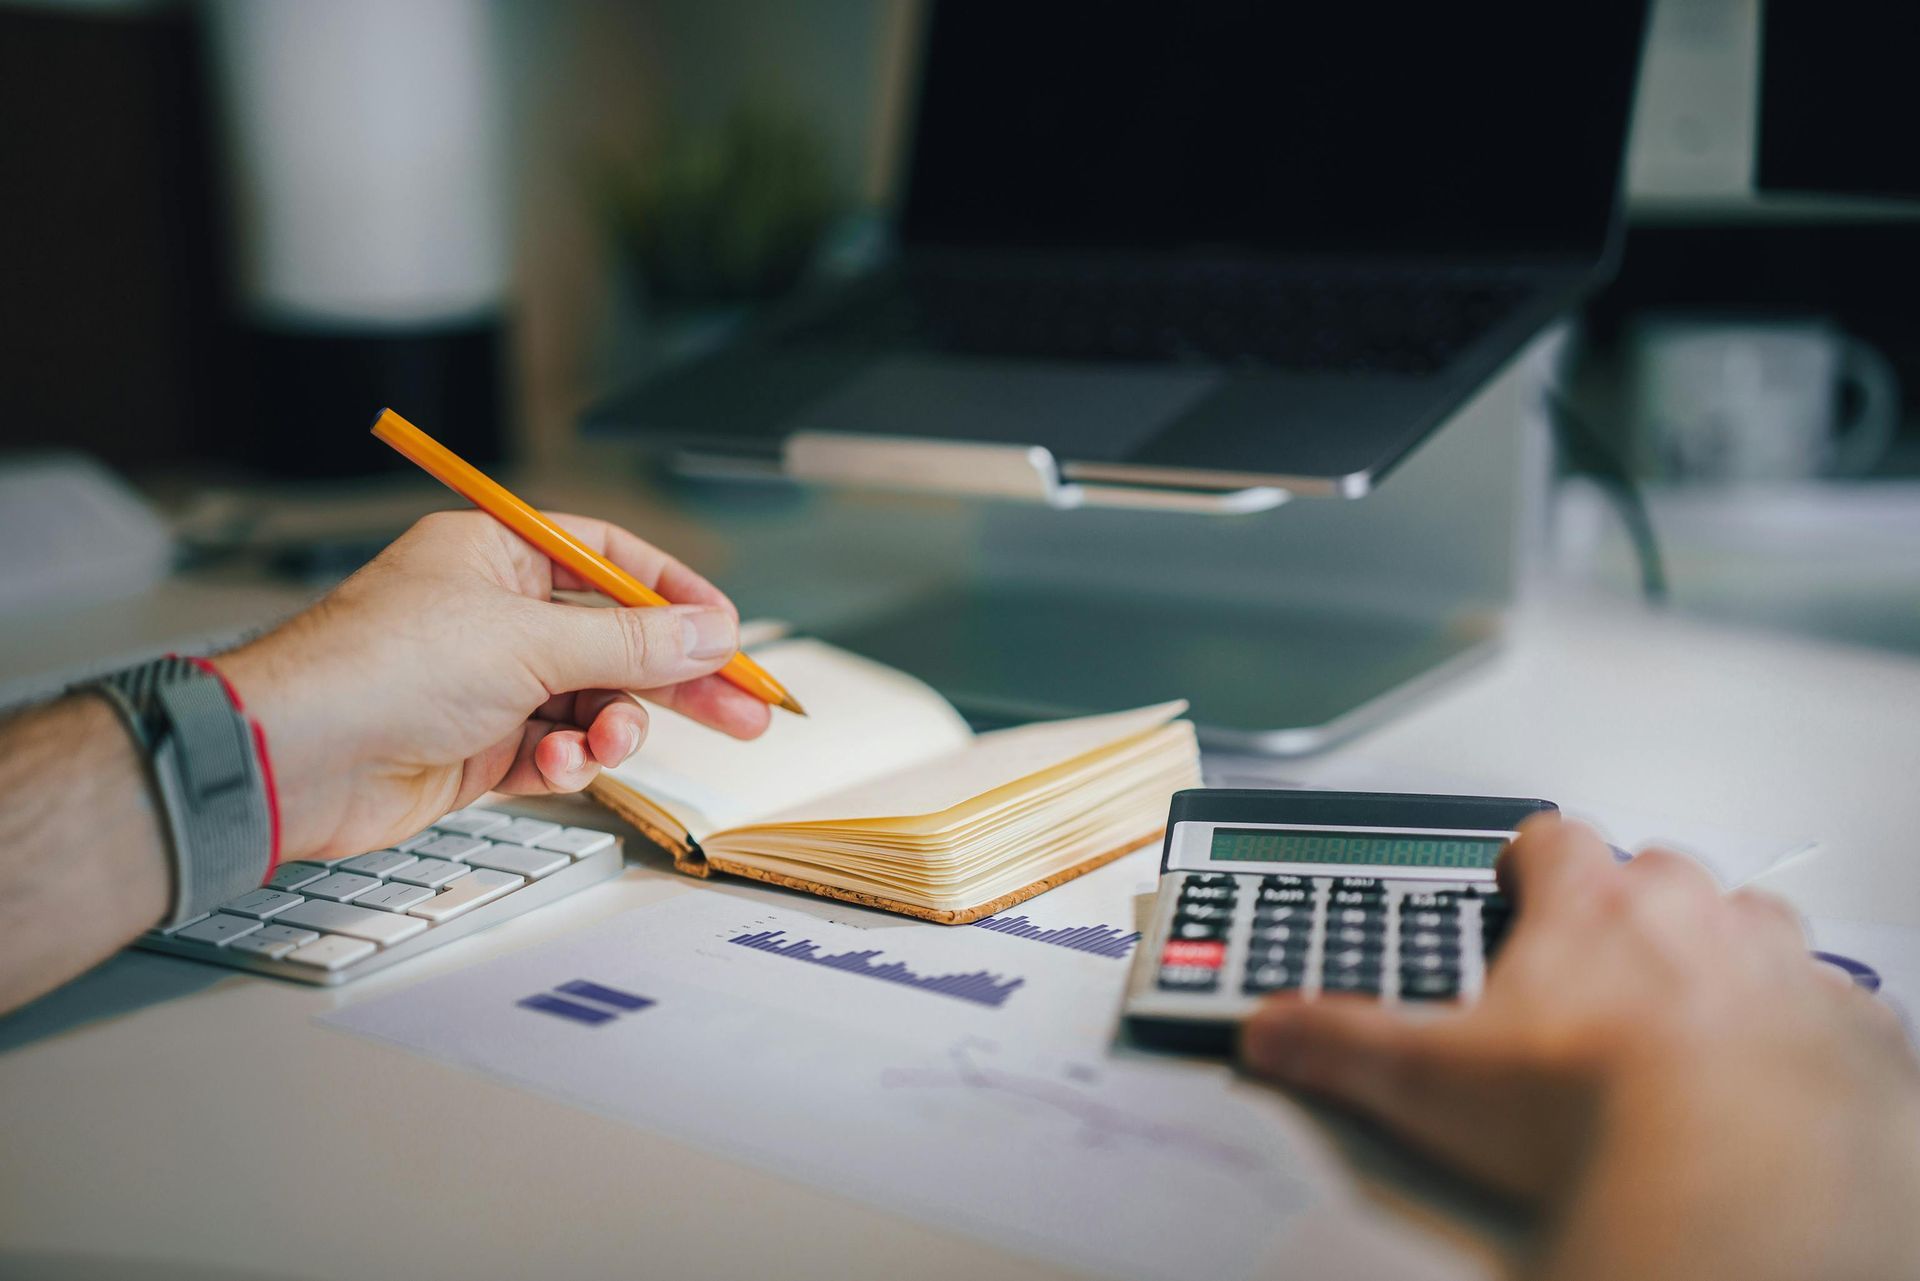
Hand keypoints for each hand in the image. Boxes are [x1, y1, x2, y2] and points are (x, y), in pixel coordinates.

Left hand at [217, 511, 769, 861]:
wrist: (295, 757)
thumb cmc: (381, 668)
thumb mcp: (528, 641)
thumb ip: (631, 642)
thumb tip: (710, 634)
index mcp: (497, 554)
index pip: (610, 559)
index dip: (675, 595)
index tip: (729, 633)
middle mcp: (494, 613)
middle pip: (615, 638)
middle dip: (677, 679)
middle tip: (745, 711)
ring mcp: (487, 682)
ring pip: (591, 702)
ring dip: (612, 727)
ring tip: (608, 744)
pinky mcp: (478, 747)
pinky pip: (554, 751)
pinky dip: (565, 763)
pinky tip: (557, 769)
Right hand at [1240, 817, 1919, 1276]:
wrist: (1737, 1175)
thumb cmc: (1593, 1111)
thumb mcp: (1430, 1079)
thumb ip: (1339, 1042)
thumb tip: (1268, 1029)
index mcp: (1592, 908)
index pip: (1552, 838)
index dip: (1530, 858)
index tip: (1519, 883)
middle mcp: (1693, 916)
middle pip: (1660, 872)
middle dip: (1632, 907)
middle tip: (1598, 970)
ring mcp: (1781, 968)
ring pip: (1755, 923)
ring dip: (1726, 952)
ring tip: (1691, 1013)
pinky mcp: (1852, 1034)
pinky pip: (1835, 1005)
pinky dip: (1806, 1028)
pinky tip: (1774, 1072)